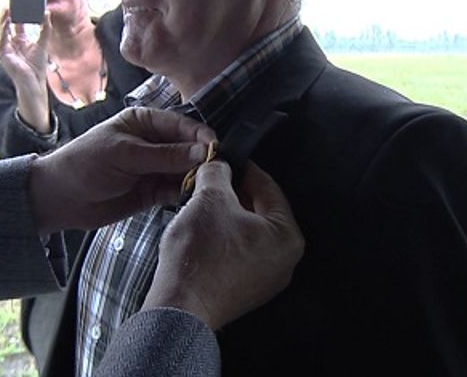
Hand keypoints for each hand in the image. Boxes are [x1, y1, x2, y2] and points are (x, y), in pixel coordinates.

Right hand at [0, 9, 51, 131]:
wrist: (33, 81)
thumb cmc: (37, 65)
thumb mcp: (43, 42)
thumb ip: (45, 28)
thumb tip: (47, 13)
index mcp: (21, 41)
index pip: (17, 24)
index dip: (18, 14)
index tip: (20, 4)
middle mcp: (12, 43)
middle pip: (8, 25)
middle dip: (9, 15)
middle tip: (10, 3)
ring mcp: (6, 48)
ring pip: (3, 30)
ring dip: (4, 20)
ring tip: (6, 9)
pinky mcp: (2, 54)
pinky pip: (2, 39)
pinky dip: (3, 30)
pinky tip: (6, 22)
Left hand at [27, 107, 215, 233]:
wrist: (61, 199)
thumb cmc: (85, 164)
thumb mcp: (125, 155)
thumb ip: (164, 155)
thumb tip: (203, 152)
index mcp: (145, 122)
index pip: (182, 124)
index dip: (200, 136)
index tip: (217, 148)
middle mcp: (154, 143)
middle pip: (188, 148)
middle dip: (202, 159)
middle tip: (216, 172)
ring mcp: (154, 168)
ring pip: (185, 171)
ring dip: (195, 179)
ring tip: (206, 188)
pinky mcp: (153, 192)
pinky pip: (176, 191)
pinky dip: (184, 195)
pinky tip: (191, 200)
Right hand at [143, 161, 304, 329]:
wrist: (178, 306)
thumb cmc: (199, 259)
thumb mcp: (210, 198)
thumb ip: (218, 172)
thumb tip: (219, 164)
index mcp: (287, 237)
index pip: (269, 187)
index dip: (243, 168)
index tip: (227, 159)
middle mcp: (283, 261)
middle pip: (259, 210)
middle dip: (232, 193)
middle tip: (210, 181)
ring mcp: (265, 278)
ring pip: (246, 231)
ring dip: (224, 214)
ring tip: (202, 205)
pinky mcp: (244, 289)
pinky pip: (237, 252)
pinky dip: (221, 237)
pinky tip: (201, 232)